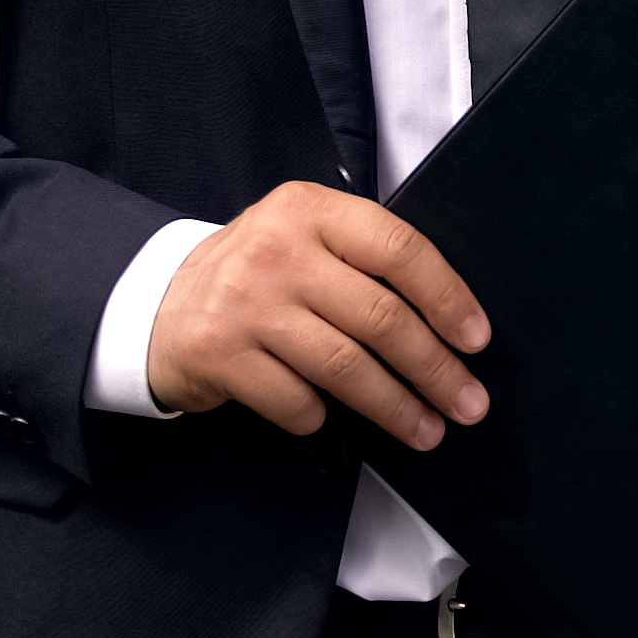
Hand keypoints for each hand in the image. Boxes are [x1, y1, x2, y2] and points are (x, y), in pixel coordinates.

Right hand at [145, 181, 491, 445]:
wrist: (161, 305)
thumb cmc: (258, 274)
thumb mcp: (304, 236)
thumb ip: (362, 257)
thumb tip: (449, 318)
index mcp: (310, 209)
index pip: (398, 249)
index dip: (446, 297)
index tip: (476, 340)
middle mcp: (277, 250)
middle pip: (380, 317)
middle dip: (433, 368)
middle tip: (467, 403)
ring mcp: (246, 303)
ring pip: (345, 367)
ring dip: (395, 407)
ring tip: (426, 429)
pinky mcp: (220, 354)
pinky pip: (296, 401)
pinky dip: (321, 417)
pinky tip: (333, 419)